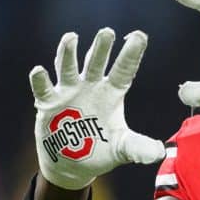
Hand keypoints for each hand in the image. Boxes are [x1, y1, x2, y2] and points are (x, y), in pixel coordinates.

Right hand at [29, 28, 164, 190]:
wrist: (73, 166)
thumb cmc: (101, 151)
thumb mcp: (122, 148)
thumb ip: (139, 147)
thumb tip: (159, 153)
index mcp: (111, 93)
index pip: (123, 70)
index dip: (131, 53)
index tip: (140, 35)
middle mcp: (90, 87)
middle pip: (95, 62)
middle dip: (101, 47)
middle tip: (107, 33)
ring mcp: (69, 92)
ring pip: (68, 67)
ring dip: (68, 53)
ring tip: (71, 37)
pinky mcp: (49, 104)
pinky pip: (44, 89)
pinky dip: (40, 79)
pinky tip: (39, 70)